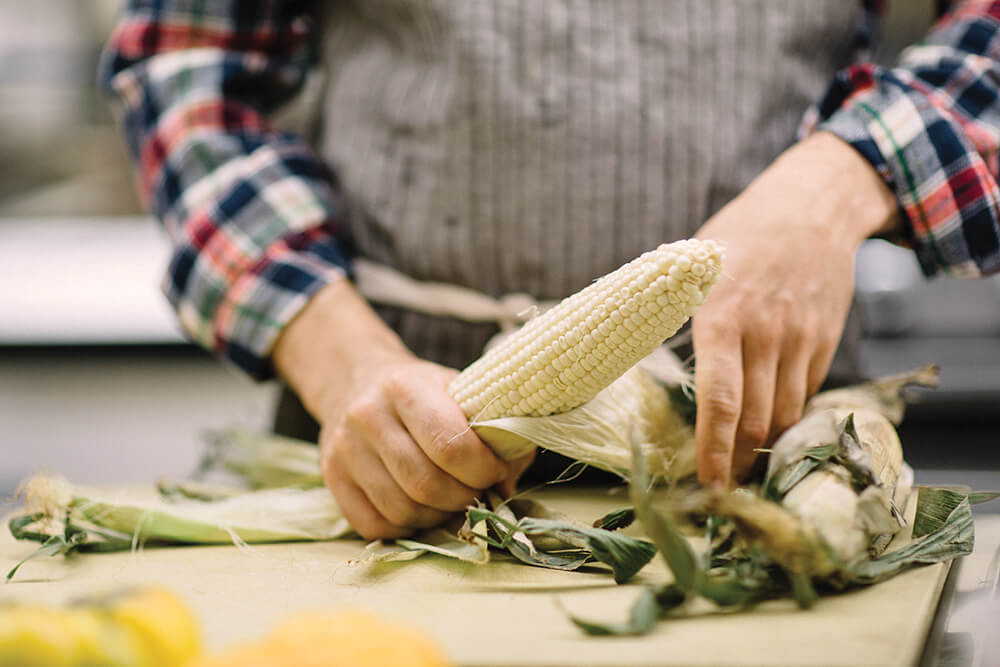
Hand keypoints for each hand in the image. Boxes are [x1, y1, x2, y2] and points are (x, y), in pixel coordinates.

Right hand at [319, 356, 533, 538]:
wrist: (357, 379)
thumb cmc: (421, 389)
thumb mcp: (459, 390)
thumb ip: (494, 431)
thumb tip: (506, 485)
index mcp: (405, 386)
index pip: (450, 446)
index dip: (482, 469)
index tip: (495, 471)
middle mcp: (368, 416)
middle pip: (426, 484)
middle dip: (462, 497)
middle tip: (475, 490)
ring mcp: (344, 449)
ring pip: (401, 510)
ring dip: (436, 515)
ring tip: (449, 498)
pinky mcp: (332, 478)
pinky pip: (375, 525)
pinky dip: (406, 527)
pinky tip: (419, 507)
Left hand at [692, 132, 898, 485]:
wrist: (812, 207)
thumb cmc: (740, 235)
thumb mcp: (694, 267)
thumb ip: (677, 314)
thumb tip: (627, 347)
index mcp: (721, 318)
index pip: (720, 401)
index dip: (714, 450)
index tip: (707, 484)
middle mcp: (765, 335)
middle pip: (756, 421)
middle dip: (738, 461)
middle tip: (721, 487)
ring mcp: (801, 340)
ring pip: (785, 415)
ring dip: (764, 444)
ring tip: (743, 461)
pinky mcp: (825, 341)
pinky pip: (807, 393)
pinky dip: (788, 413)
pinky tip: (770, 417)